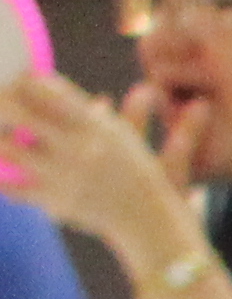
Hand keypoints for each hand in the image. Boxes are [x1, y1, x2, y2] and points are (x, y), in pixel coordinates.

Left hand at [0, 71, 197, 267]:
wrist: (149, 221)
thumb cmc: (138, 174)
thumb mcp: (123, 137)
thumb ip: (94, 113)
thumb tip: (71, 90)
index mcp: (93, 125)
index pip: (45, 90)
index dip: (20, 79)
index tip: (9, 77)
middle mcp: (76, 145)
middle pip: (18, 111)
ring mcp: (63, 173)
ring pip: (7, 148)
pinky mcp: (54, 200)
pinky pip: (12, 187)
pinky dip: (0, 179)